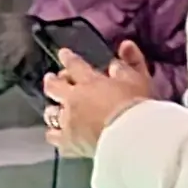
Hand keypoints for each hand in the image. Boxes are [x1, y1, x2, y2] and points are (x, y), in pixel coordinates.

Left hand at [41, 40, 156, 155]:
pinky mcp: (68, 142)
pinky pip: (54, 137)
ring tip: (52, 109)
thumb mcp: (137, 79)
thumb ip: (130, 62)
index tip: (62, 53)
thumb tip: (125, 46)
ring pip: (51, 113)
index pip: (75, 65)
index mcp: (89, 81)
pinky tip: (55, 135)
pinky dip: (54, 134)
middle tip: (50, 78)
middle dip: (52, 81)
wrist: (129, 135)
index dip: (67, 58)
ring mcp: (68, 121)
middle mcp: (73, 99)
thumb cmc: (135, 105)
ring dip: (52, 109)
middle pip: (54, 87)